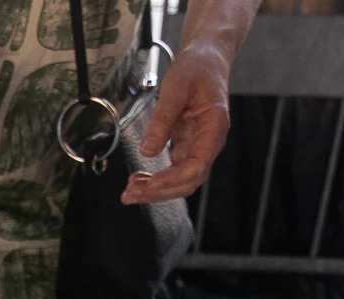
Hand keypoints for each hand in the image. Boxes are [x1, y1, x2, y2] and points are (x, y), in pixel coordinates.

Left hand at [122, 42, 230, 204]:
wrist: (206, 59)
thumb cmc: (197, 68)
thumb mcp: (176, 88)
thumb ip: (162, 120)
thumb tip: (147, 151)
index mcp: (213, 128)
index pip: (197, 166)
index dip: (173, 179)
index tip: (151, 183)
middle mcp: (208, 143)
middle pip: (188, 181)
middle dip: (160, 192)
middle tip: (131, 194)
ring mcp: (198, 146)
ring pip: (179, 179)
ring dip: (156, 189)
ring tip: (130, 191)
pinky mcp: (186, 145)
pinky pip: (172, 169)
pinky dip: (155, 177)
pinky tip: (137, 179)